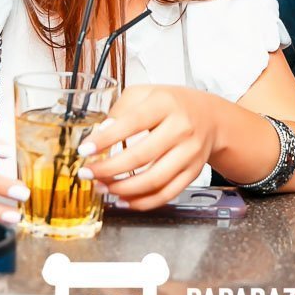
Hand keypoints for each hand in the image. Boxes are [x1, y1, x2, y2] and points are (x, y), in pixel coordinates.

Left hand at [78, 85, 217, 210]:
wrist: (210, 117)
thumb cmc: (171, 104)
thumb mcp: (145, 93)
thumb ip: (121, 110)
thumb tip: (100, 135)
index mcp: (165, 104)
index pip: (132, 123)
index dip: (106, 139)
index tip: (85, 150)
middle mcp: (181, 128)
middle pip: (141, 156)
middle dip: (108, 169)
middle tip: (88, 173)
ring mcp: (189, 153)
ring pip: (154, 180)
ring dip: (123, 188)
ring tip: (102, 187)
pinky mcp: (193, 173)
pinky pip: (166, 193)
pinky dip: (143, 201)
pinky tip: (124, 199)